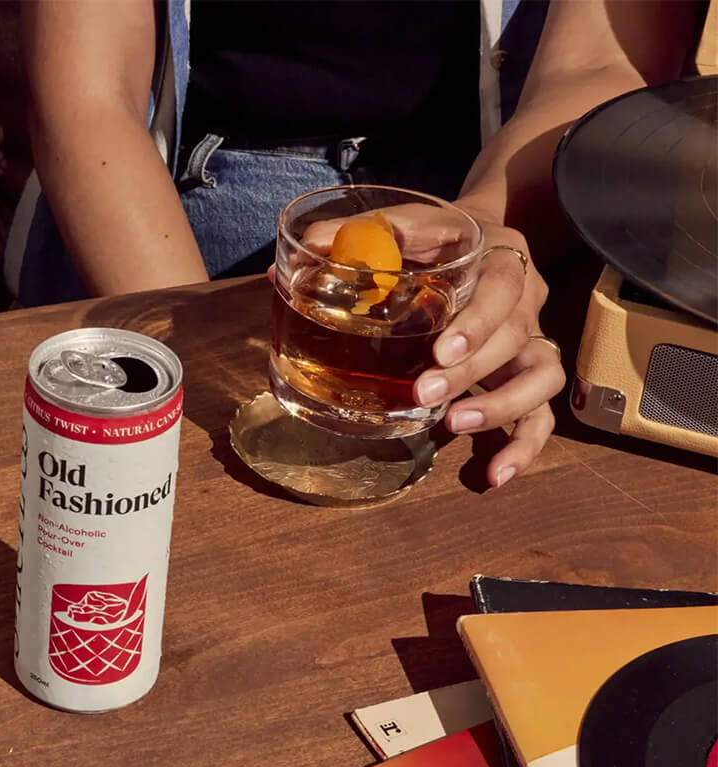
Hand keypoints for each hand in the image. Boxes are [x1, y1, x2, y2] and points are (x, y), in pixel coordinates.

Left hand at [284, 204, 564, 487]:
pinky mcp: (528, 375)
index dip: (477, 323)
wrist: (489, 236)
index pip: (502, 288)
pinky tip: (495, 475)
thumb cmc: (438, 239)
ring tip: (455, 424)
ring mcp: (530, 340)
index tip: (442, 351)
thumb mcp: (408, 225)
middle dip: (471, 371)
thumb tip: (290, 260)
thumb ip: (362, 238)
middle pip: (516, 337)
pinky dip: (523, 446)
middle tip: (425, 392)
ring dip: (501, 405)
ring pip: (540, 376)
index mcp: (501, 257)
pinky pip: (542, 414)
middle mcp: (525, 299)